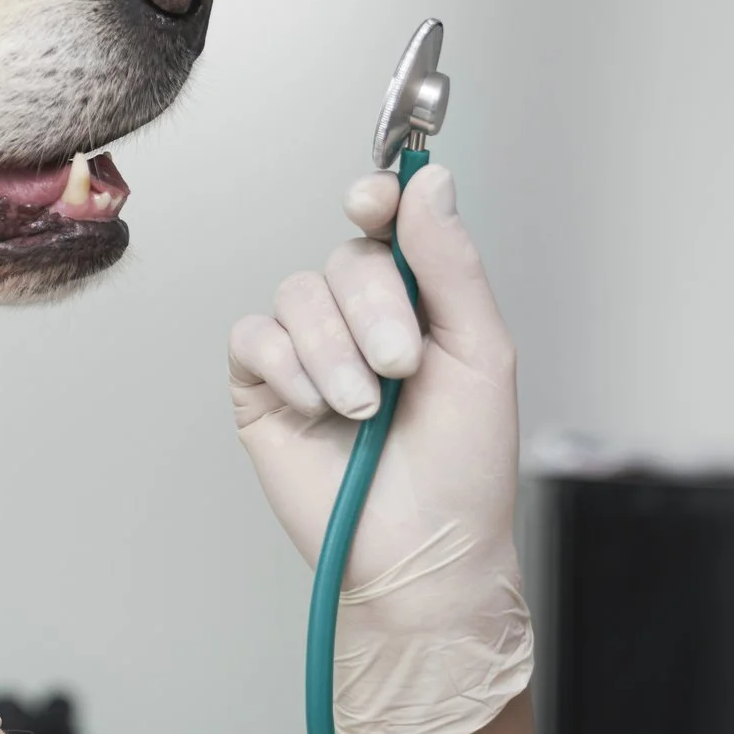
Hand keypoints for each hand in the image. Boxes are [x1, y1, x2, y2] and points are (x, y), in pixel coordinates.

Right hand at [226, 165, 530, 733]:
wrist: (421, 552)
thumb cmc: (465, 470)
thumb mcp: (480, 354)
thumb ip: (451, 265)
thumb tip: (429, 181)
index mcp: (418, 301)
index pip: (386, 223)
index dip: (375, 200)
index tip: (372, 202)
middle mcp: (359, 318)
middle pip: (344, 260)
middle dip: (374, 309)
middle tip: (401, 369)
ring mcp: (307, 352)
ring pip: (297, 294)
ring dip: (334, 350)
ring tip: (363, 408)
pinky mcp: (262, 387)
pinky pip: (253, 337)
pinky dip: (288, 366)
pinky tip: (320, 408)